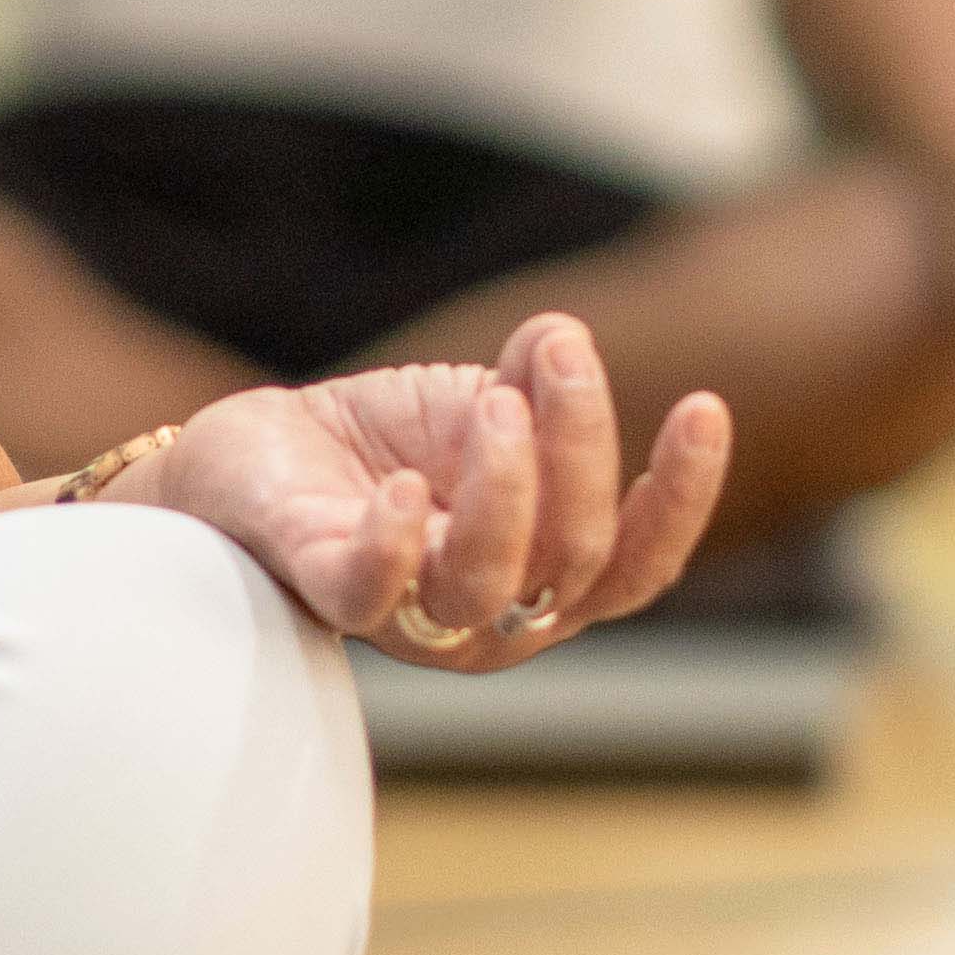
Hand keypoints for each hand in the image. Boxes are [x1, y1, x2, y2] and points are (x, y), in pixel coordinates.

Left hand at [143, 307, 734, 671]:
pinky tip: (404, 485)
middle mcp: (492, 618)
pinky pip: (373, 590)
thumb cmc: (378, 445)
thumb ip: (536, 385)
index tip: (704, 407)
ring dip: (507, 483)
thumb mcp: (475, 403)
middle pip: (575, 557)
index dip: (681, 497)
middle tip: (558, 351)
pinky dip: (395, 543)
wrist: (250, 456)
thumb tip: (565, 337)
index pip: (637, 566)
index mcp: (544, 580)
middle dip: (581, 443)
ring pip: (489, 582)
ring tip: (491, 398)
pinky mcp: (329, 593)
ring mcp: (413, 618)